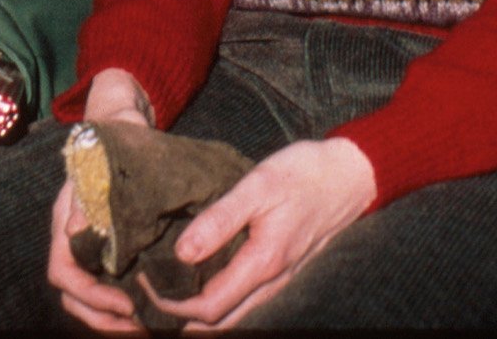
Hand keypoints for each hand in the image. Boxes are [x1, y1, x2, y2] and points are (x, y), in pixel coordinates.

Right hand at [47, 70, 159, 329]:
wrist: (123, 124)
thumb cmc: (114, 139)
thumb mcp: (99, 161)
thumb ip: (87, 193)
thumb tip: (74, 231)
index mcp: (66, 222)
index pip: (63, 273)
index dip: (91, 295)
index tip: (125, 303)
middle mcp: (74, 239)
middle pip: (73, 295)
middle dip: (102, 317)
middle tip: (139, 328)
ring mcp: (92, 244)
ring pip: (88, 294)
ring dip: (112, 317)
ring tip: (143, 327)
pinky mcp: (111, 246)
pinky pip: (107, 284)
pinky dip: (123, 301)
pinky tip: (148, 307)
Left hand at [145, 137, 376, 330]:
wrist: (351, 174)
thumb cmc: (304, 173)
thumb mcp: (258, 186)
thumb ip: (220, 219)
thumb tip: (183, 253)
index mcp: (263, 263)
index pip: (209, 308)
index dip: (172, 305)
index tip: (145, 285)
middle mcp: (273, 281)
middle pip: (221, 323)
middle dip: (183, 321)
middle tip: (149, 301)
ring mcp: (281, 279)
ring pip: (236, 315)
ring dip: (201, 314)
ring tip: (168, 294)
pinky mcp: (283, 269)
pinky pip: (247, 299)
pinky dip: (220, 300)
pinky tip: (202, 279)